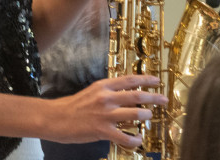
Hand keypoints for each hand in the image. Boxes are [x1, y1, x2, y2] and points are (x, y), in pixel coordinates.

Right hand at [52, 74, 166, 146]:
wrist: (55, 118)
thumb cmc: (73, 106)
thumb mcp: (92, 91)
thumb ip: (109, 91)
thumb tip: (127, 94)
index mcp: (104, 86)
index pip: (130, 80)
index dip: (146, 80)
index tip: (158, 81)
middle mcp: (106, 97)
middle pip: (137, 95)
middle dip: (154, 97)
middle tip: (164, 100)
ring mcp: (105, 114)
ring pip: (134, 114)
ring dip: (145, 116)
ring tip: (150, 117)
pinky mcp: (101, 130)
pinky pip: (123, 136)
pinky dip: (134, 139)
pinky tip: (137, 139)